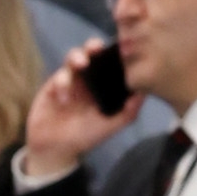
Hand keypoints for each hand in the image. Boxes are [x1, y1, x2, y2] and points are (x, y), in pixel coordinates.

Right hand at [23, 42, 137, 180]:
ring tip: (82, 65)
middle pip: (91, 52)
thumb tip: (143, 93)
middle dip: (94, 45)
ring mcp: (70, 80)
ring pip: (73, 58)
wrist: (56, 149)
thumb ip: (128, 111)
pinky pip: (58, 77)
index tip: (121, 47)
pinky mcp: (53, 86)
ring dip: (77, 57)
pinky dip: (62, 83)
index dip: (116, 51)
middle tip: (97, 49)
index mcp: (103, 83)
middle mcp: (88, 78)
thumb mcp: (111, 125)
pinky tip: (64, 100)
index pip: (111, 60)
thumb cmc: (85, 136)